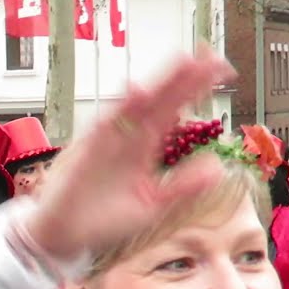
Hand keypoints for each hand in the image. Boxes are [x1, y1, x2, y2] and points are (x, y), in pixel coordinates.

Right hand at [24, 45, 237, 264]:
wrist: (65, 236)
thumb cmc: (103, 220)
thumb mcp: (153, 205)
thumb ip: (183, 186)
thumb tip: (217, 168)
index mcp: (145, 145)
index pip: (175, 110)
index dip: (196, 89)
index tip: (222, 69)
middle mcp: (128, 136)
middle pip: (161, 99)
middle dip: (184, 77)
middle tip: (209, 52)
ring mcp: (108, 140)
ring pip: (136, 105)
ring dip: (157, 84)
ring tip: (182, 62)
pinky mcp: (87, 150)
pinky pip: (105, 125)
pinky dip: (120, 109)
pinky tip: (139, 92)